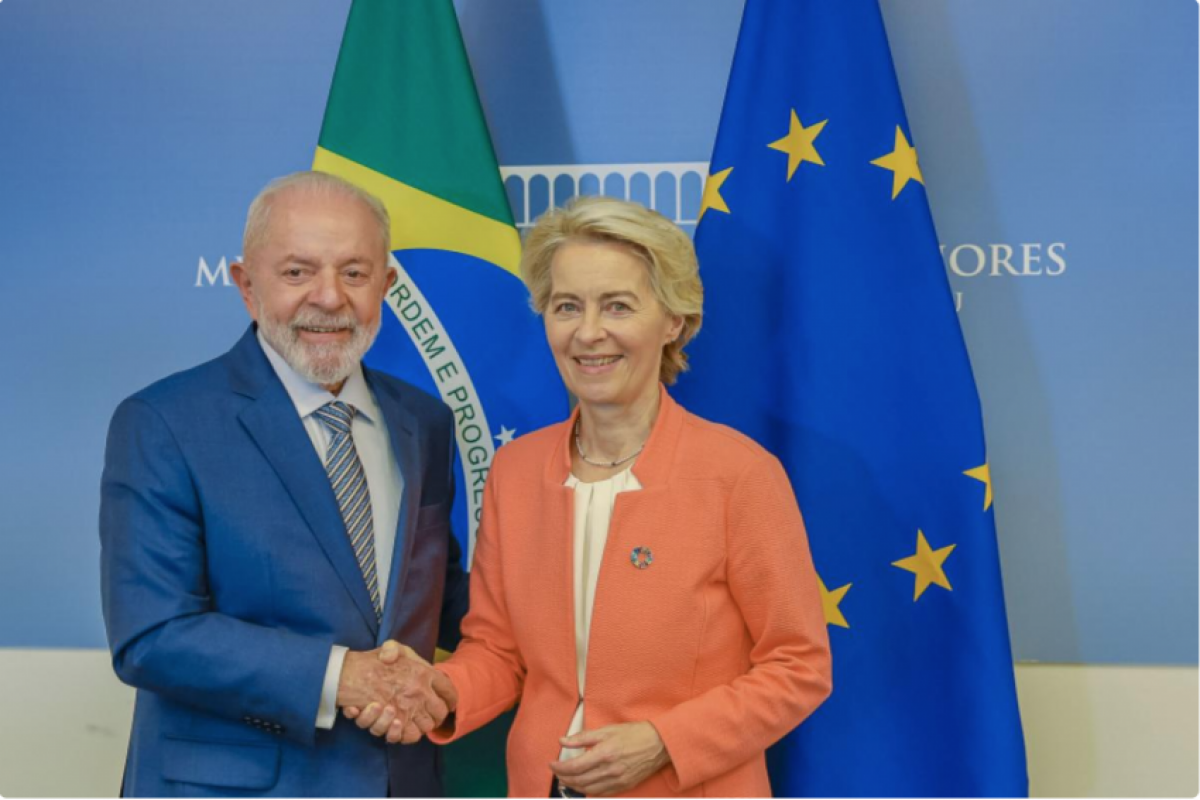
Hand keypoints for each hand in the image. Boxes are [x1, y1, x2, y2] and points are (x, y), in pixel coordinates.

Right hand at [336, 643, 453, 743]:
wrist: (349, 677)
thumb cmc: (371, 662)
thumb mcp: (391, 648)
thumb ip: (398, 649)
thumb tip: (393, 656)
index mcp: (425, 673)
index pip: (449, 691)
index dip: (450, 699)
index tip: (447, 703)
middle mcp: (420, 692)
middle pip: (440, 712)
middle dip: (437, 716)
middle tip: (429, 715)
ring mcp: (408, 709)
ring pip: (426, 727)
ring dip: (421, 726)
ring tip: (411, 717)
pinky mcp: (394, 723)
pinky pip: (408, 736)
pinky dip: (405, 734)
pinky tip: (397, 725)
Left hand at [549, 721, 670, 795]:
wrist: (659, 744)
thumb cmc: (634, 733)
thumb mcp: (607, 730)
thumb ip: (583, 737)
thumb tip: (562, 741)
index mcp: (604, 753)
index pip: (575, 766)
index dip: (560, 768)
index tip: (552, 764)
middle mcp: (609, 770)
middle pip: (579, 780)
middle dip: (563, 777)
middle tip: (557, 772)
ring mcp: (617, 780)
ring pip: (588, 790)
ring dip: (574, 786)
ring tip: (566, 779)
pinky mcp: (623, 786)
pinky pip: (601, 793)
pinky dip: (588, 791)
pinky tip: (583, 785)